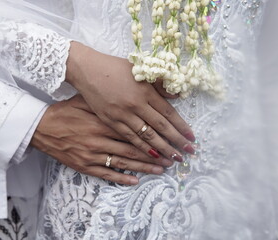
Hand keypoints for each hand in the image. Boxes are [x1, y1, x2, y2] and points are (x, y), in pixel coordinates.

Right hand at [30, 95, 173, 184]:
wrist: (42, 127)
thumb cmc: (66, 111)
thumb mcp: (87, 100)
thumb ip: (109, 101)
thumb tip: (135, 93)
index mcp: (104, 121)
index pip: (136, 129)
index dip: (156, 134)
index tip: (172, 138)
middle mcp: (100, 139)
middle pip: (135, 148)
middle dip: (157, 153)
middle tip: (174, 157)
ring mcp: (92, 154)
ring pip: (124, 162)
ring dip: (144, 166)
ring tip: (162, 169)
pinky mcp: (84, 165)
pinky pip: (106, 173)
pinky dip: (121, 178)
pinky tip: (134, 180)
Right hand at [66, 42, 195, 161]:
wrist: (86, 70)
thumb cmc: (112, 67)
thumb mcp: (138, 70)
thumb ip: (157, 84)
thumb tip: (176, 96)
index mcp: (144, 91)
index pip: (168, 113)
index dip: (181, 127)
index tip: (191, 138)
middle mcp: (134, 106)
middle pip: (159, 128)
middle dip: (175, 142)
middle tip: (188, 153)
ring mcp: (120, 116)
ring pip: (144, 138)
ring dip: (160, 150)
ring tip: (171, 161)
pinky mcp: (108, 122)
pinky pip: (127, 140)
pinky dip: (139, 152)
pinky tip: (148, 161)